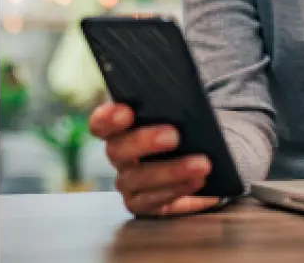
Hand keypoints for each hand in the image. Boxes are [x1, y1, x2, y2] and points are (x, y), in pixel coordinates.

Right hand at [88, 103, 219, 216]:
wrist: (201, 155)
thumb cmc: (185, 126)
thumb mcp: (179, 111)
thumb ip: (173, 106)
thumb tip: (184, 98)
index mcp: (121, 127)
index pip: (102, 122)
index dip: (108, 118)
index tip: (125, 112)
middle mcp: (120, 155)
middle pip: (118, 150)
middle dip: (145, 141)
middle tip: (174, 136)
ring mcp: (128, 182)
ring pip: (138, 179)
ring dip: (172, 171)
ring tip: (201, 164)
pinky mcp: (143, 204)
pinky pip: (153, 202)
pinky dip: (178, 190)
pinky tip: (198, 180)